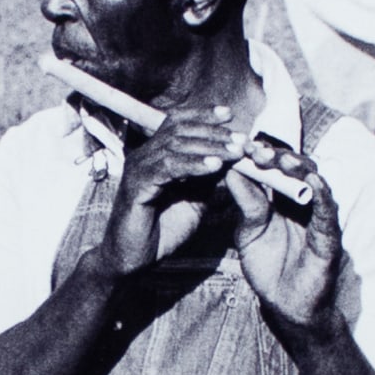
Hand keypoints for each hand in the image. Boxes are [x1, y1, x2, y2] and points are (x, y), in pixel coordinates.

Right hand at [96, 105, 247, 274]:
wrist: (133, 259)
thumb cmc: (161, 230)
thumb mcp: (194, 199)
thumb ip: (208, 178)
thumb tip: (232, 158)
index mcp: (155, 155)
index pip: (177, 121)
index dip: (203, 115)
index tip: (230, 115)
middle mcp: (143, 156)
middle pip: (179, 128)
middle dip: (214, 132)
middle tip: (241, 141)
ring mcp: (138, 169)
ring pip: (175, 145)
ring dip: (209, 147)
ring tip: (234, 153)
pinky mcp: (135, 187)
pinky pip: (167, 168)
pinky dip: (192, 165)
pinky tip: (213, 167)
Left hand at [227, 140, 342, 333]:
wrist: (284, 303)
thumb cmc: (268, 266)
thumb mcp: (248, 232)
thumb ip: (245, 204)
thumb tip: (231, 170)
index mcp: (279, 198)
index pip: (272, 167)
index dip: (259, 154)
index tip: (240, 144)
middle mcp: (300, 201)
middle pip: (293, 168)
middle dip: (276, 156)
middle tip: (257, 150)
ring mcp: (316, 214)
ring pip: (313, 181)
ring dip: (298, 168)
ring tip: (282, 160)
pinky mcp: (328, 233)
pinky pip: (327, 210)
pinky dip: (321, 194)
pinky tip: (312, 181)